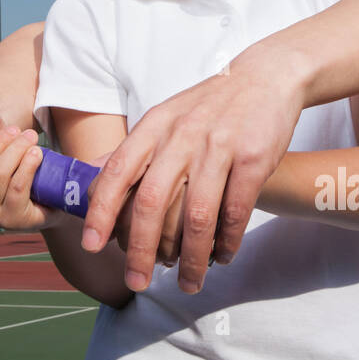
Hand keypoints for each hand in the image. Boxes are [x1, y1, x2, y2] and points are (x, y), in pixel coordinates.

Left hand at [83, 41, 306, 293]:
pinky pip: (235, 211)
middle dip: (140, 250)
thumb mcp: (165, 118)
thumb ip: (133, 152)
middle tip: (137, 283)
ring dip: (190, 258)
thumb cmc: (209, 107)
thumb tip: (92, 189)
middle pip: (151, 202)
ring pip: (196, 216)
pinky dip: (226, 242)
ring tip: (188, 283)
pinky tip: (222, 257)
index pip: (117, 172)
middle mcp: (181, 136)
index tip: (92, 245)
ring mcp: (218, 146)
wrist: (266, 76)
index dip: (101, 211)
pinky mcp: (253, 157)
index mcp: (154, 127)